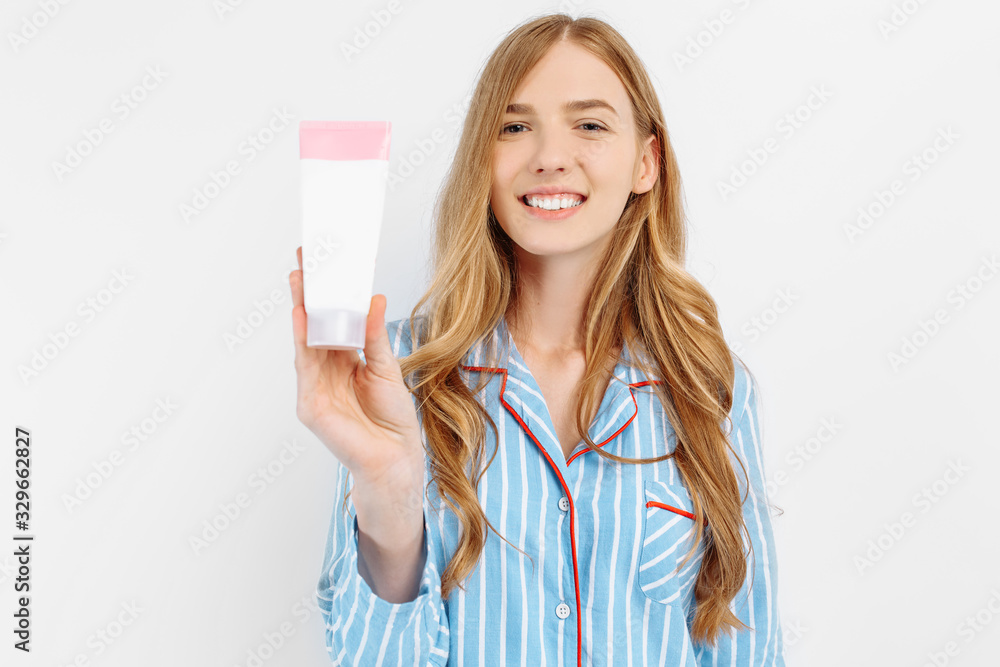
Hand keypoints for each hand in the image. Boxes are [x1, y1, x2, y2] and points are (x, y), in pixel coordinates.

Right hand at [288, 246, 422, 491]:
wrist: (395, 457)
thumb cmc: (391, 418)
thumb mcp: (385, 366)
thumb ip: (374, 335)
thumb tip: (374, 299)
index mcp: (343, 362)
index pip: (330, 323)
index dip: (325, 296)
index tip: (324, 266)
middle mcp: (324, 372)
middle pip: (312, 326)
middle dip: (307, 294)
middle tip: (304, 260)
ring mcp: (314, 388)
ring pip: (304, 340)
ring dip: (301, 308)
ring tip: (301, 278)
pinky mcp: (310, 404)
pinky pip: (305, 366)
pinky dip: (302, 340)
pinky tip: (302, 316)